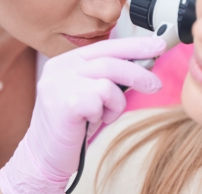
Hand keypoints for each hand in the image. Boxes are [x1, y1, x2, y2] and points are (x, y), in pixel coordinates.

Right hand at [0, 37, 165, 192]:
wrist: (44, 156)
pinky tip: (91, 121)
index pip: (105, 46)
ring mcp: (58, 85)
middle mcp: (60, 68)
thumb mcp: (93, 93)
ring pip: (108, 83)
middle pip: (110, 61)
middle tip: (155, 85)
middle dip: (138, 73)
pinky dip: (103, 114)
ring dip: (116, 103)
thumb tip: (144, 62)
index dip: (134, 45)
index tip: (158, 46)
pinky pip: (99, 101)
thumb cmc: (73, 125)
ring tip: (106, 115)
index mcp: (67, 61)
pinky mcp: (62, 104)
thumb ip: (110, 76)